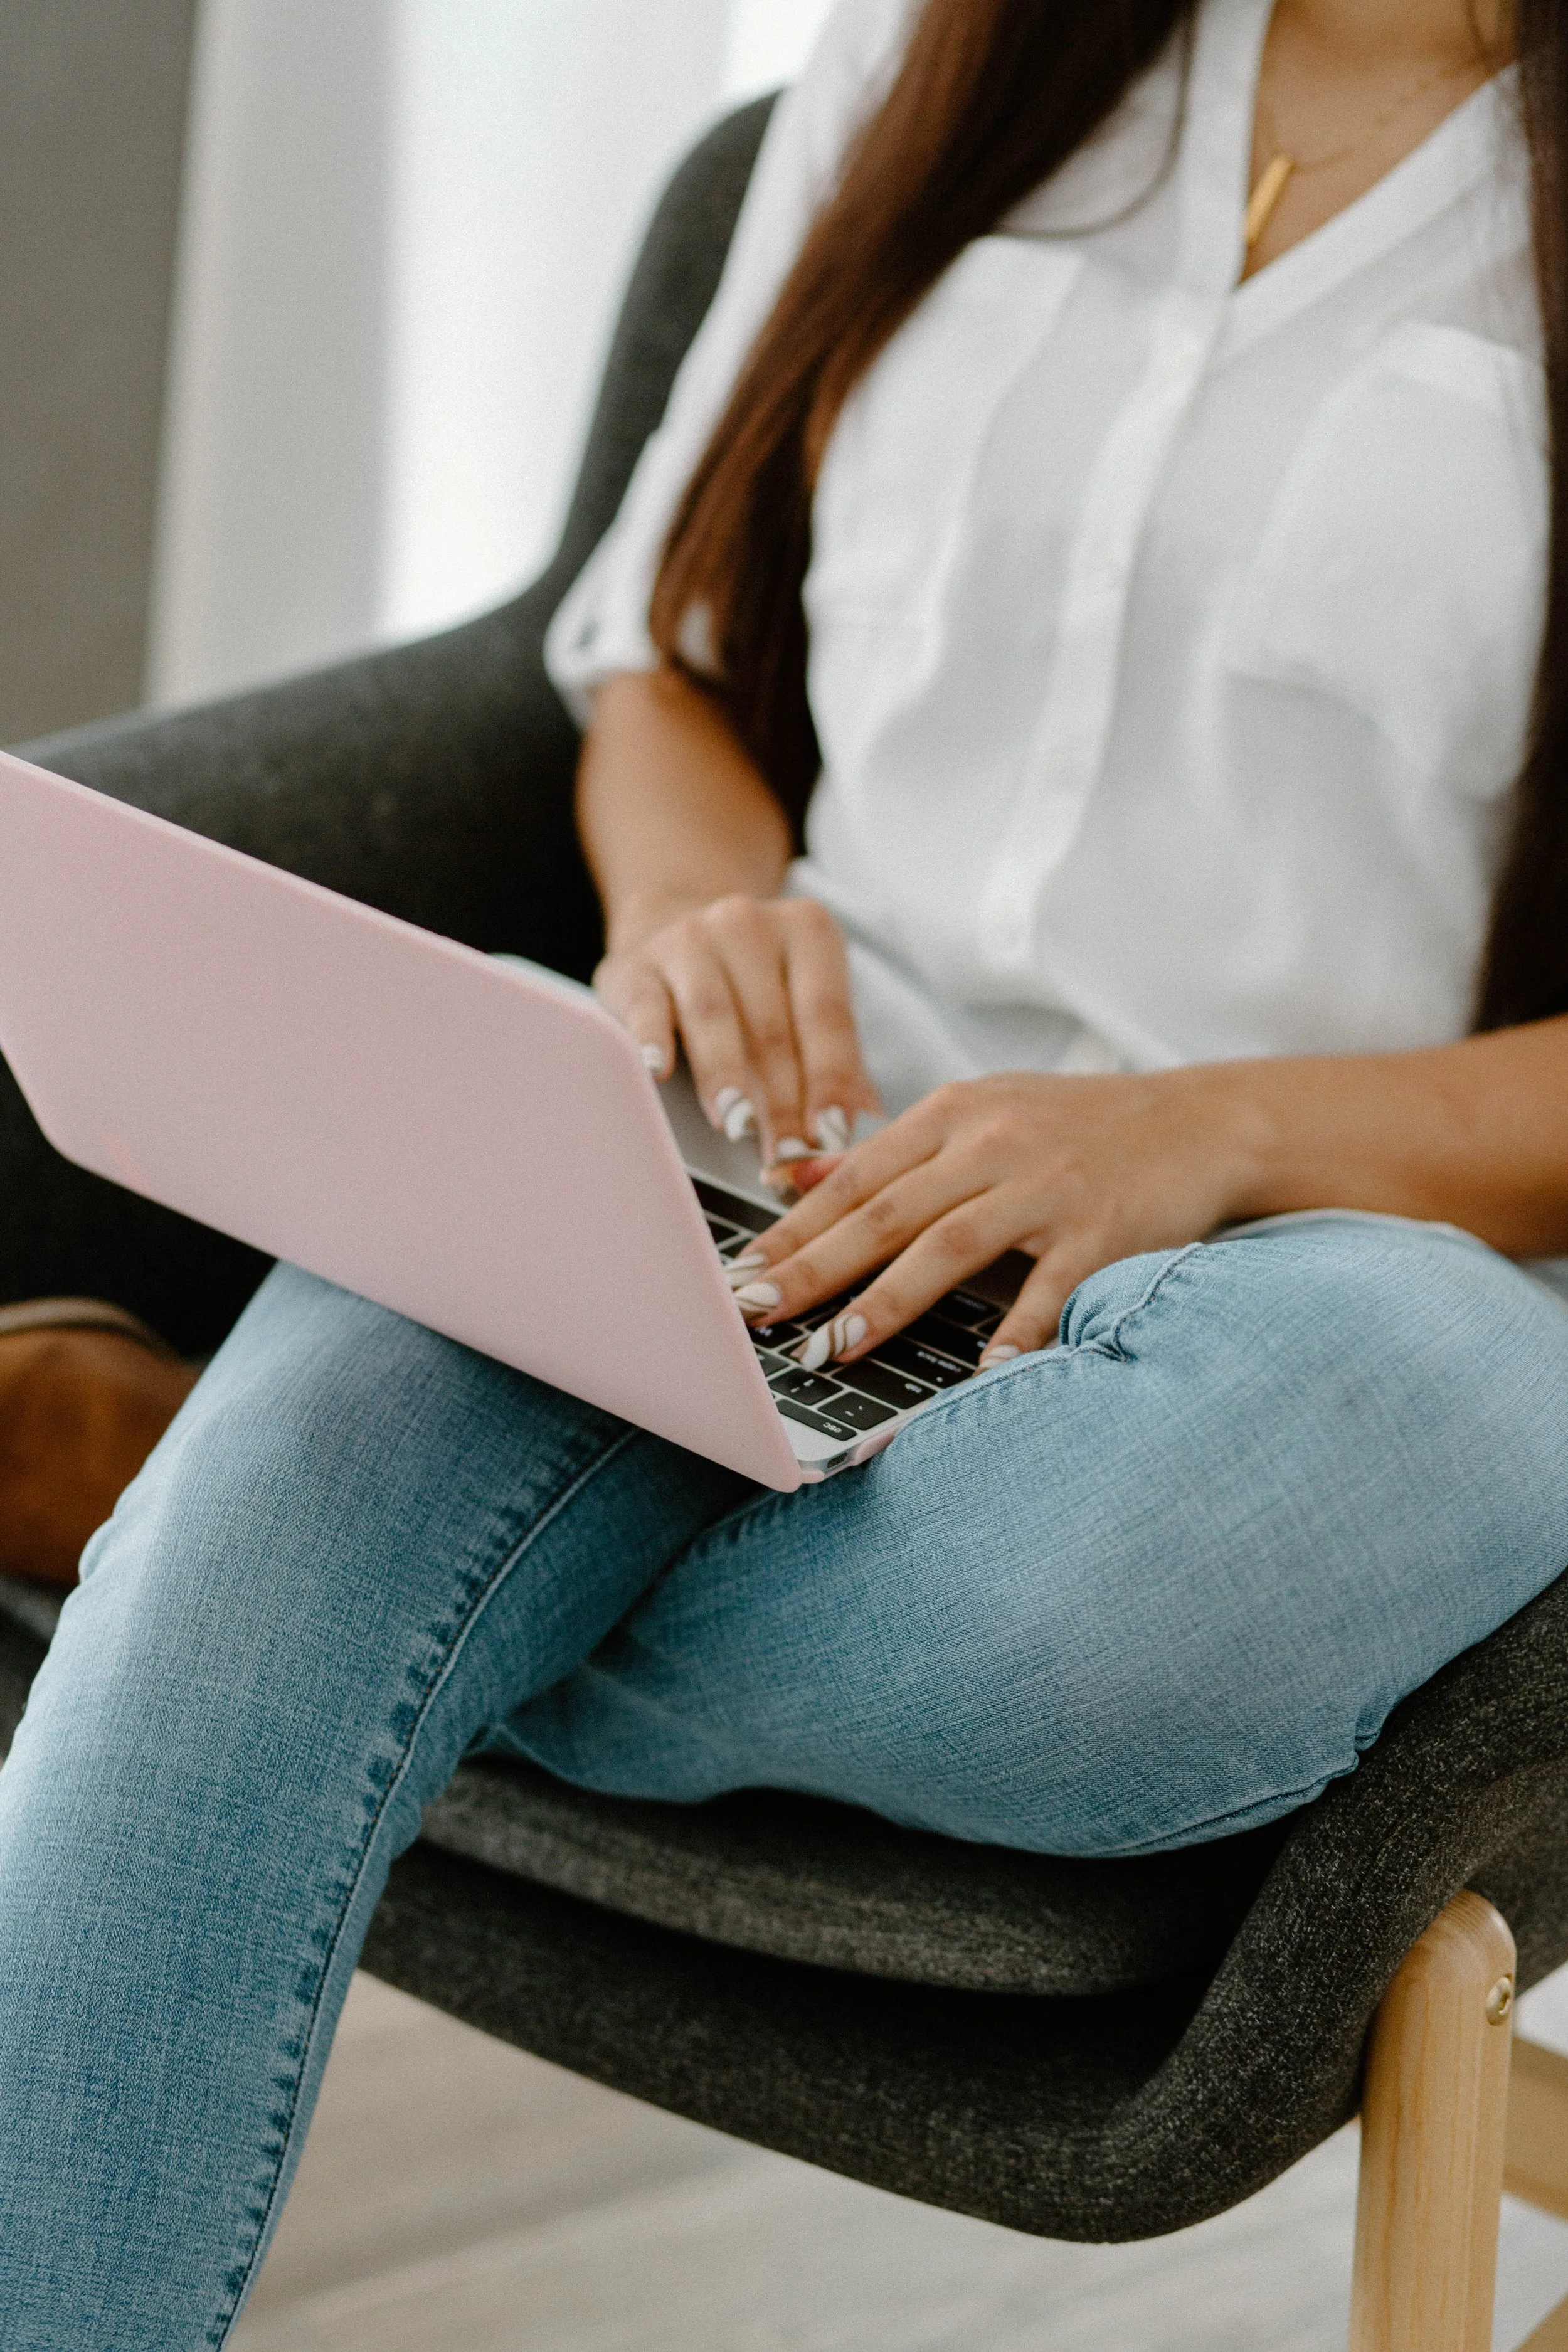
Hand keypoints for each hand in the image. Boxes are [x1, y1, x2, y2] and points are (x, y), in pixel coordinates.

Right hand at [595, 893, 881, 1177]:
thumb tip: (863, 1137)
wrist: (674, 927)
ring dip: (727, 1080)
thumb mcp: (806, 1005)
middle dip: (783, 1103)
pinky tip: (656, 1072)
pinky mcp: (636, 966)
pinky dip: (651, 1040)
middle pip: (771, 1028)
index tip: (833, 1138)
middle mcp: (749, 925)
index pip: (825, 1017)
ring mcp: (689, 940)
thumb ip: (839, 1067)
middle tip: (788, 1159)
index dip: (831, 1082)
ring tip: (739, 1128)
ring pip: (713, 1019)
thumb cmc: (756, 986)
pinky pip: (646, 1007)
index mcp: (808, 932)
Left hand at [726, 1068, 1256, 1366]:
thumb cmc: (1079, 1125)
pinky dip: (1014, 1330)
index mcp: (954, 1114)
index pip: (854, 1179)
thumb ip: (888, 1150)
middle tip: (758, 1315)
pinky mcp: (1102, 1228)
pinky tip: (978, 1370)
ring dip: (889, 1299)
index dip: (791, 1230)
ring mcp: (1048, 1186)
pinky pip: (1049, 1288)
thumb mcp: (979, 1113)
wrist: (1200, 1121)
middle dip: (814, 1268)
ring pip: (950, 1244)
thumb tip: (791, 1174)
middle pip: (885, 1213)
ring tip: (839, 1344)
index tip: (739, 1275)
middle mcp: (993, 1144)